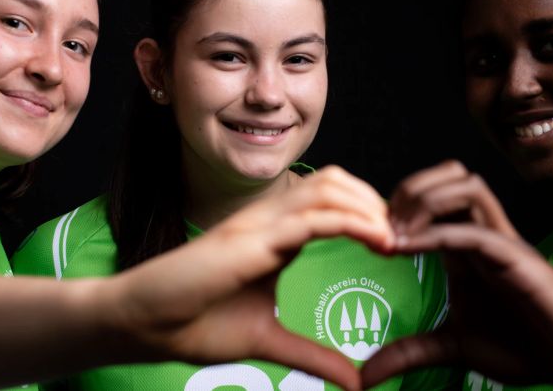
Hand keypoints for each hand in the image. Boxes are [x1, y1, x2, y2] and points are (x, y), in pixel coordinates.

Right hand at [105, 166, 392, 390]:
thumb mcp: (269, 342)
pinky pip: (311, 217)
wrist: (145, 325)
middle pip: (335, 182)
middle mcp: (268, 220)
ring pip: (327, 189)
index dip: (369, 214)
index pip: (330, 201)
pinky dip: (352, 221)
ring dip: (371, 207)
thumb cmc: (195, 325)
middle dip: (377, 202)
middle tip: (407, 237)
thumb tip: (355, 382)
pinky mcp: (250, 239)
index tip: (399, 246)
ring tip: (397, 238)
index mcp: (274, 236)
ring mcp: (258, 225)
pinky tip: (380, 241)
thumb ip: (312, 355)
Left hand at [362, 161, 552, 389]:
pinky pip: (475, 230)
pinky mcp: (518, 258)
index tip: (366, 236)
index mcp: (464, 244)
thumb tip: (366, 375)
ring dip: (424, 201)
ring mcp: (501, 241)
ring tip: (395, 235)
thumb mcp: (452, 347)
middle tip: (380, 227)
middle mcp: (482, 233)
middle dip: (407, 191)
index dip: (394, 206)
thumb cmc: (521, 345)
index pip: (430, 196)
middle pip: (447, 175)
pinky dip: (437, 234)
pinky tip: (407, 249)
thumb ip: (410, 353)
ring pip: (466, 186)